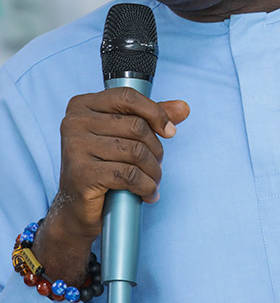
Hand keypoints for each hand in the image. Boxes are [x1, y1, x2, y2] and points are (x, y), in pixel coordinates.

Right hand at [33, 88, 188, 283]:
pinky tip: (147, 193)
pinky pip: (129, 175)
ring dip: (154, 170)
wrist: (77, 206)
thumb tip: (183, 108)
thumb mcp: (125, 134)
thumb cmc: (103, 164)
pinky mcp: (82, 174)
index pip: (127, 96)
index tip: (170, 131)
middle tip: (157, 164)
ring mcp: (75, 148)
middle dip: (156, 149)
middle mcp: (74, 123)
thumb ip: (151, 116)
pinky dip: (146, 186)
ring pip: (136, 152)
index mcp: (82, 106)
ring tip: (154, 180)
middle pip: (136, 126)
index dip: (156, 112)